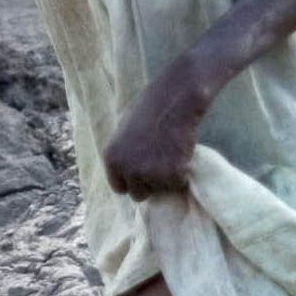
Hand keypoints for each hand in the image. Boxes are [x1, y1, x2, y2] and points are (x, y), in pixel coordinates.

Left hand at [104, 68, 208, 199]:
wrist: (173, 101)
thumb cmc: (150, 109)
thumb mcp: (123, 133)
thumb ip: (124, 155)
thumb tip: (129, 173)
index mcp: (112, 160)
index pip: (119, 188)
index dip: (132, 181)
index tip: (142, 175)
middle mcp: (128, 170)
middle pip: (138, 194)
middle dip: (149, 184)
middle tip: (159, 167)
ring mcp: (151, 174)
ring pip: (160, 190)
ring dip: (167, 178)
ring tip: (171, 154)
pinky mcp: (173, 175)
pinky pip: (178, 184)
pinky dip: (182, 173)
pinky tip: (181, 154)